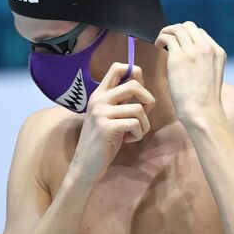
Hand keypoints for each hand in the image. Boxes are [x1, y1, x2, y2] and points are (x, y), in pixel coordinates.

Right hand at [73, 62, 155, 183]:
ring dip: (144, 124)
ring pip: (139, 108)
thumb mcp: (109, 116)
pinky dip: (138, 134)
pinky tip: (128, 140)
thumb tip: (142, 87)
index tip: (139, 92)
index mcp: (99, 94)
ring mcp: (101, 113)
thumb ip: (121, 102)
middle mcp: (99, 100)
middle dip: (148, 100)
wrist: (85, 165)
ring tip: (135, 132)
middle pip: (134, 84)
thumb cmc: (102, 141)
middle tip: (144, 114)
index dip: (135, 73)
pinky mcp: (106, 127)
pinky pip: (136, 124)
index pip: (117, 68)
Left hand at [154, 21, 226, 124]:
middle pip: (189, 26)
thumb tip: (185, 57)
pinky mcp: (179, 57)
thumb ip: (203, 63)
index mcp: (218, 52)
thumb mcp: (211, 76)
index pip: (200, 33)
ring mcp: (193, 51)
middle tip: (168, 40)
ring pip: (178, 28)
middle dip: (177, 30)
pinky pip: (168, 38)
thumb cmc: (204, 102)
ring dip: (167, 32)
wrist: (203, 113)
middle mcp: (207, 48)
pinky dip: (161, 38)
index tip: (179, 44)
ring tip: (160, 42)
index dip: (187, 36)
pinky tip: (158, 46)